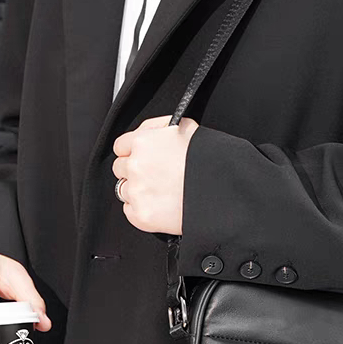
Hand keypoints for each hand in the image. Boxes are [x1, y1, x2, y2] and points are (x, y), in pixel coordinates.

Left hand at [112, 115, 198, 234]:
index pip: (121, 146)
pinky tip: (161, 205)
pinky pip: (130, 211)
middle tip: (156, 177)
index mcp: (143, 142)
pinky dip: (142, 210)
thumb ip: (157, 128)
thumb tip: (147, 133)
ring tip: (161, 192)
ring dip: (138, 191)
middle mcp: (135, 166)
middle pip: (120, 169)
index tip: (143, 158)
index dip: (133, 152)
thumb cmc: (209, 160)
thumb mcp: (185, 127)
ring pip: (124, 190)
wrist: (222, 193)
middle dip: (135, 171)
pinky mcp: (141, 216)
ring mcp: (137, 192)